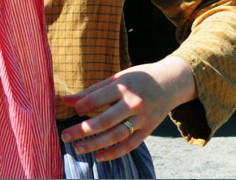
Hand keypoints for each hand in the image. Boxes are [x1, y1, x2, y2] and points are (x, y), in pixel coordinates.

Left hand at [59, 56, 196, 161]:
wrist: (170, 82)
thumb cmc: (138, 78)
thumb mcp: (117, 78)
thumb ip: (92, 91)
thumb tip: (65, 100)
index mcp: (124, 86)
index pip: (98, 99)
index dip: (83, 106)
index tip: (74, 111)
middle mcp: (133, 103)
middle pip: (104, 121)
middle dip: (82, 130)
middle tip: (65, 136)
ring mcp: (142, 118)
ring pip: (115, 136)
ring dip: (95, 144)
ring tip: (78, 148)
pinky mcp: (148, 130)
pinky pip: (129, 145)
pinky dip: (114, 153)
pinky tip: (98, 156)